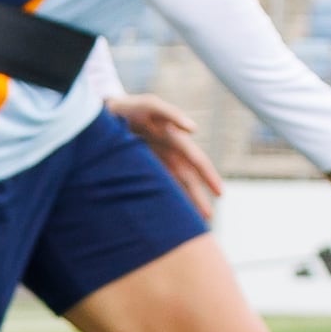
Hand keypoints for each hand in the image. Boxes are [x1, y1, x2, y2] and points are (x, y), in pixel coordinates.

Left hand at [110, 93, 222, 209]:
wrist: (110, 113)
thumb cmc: (133, 107)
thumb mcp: (151, 105)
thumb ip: (171, 114)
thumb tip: (194, 129)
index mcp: (177, 141)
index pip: (197, 162)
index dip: (209, 177)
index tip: (220, 193)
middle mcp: (170, 155)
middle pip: (188, 180)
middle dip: (198, 200)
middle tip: (207, 220)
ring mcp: (158, 163)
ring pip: (176, 187)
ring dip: (184, 205)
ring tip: (191, 225)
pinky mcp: (144, 170)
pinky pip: (159, 188)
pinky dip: (166, 201)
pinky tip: (169, 216)